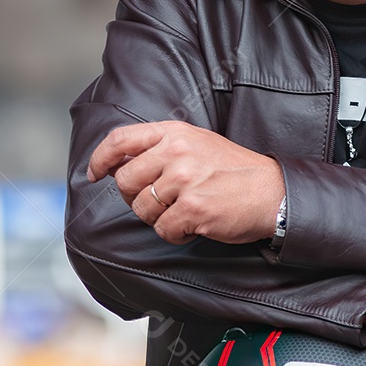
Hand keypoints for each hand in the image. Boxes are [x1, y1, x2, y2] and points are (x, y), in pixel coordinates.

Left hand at [87, 120, 284, 244]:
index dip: (100, 158)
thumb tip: (117, 163)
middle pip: (125, 180)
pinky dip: (175, 233)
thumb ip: (161, 148)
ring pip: (141, 208)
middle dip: (134, 197)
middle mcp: (177, 152)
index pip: (121, 139)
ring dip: (157, 217)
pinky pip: (163, 229)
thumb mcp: (197, 143)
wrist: (271, 191)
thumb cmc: (233, 169)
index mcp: (175, 132)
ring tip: (183, 211)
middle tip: (157, 201)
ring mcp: (184, 180)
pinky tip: (193, 224)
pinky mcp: (193, 208)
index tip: (94, 173)